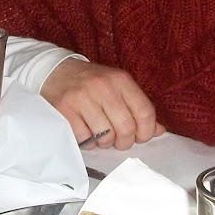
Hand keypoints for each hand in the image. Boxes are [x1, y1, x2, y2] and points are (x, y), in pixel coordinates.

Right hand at [40, 57, 160, 150]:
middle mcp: (103, 86)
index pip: (145, 112)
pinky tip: (85, 132)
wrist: (54, 71)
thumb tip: (160, 131)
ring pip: (105, 136)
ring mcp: (82, 97)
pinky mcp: (65, 109)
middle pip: (126, 128)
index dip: (146, 131)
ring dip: (104, 142)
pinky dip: (87, 142)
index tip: (140, 137)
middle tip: (118, 141)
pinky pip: (84, 138)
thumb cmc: (90, 83)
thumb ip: (138, 107)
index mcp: (120, 79)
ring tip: (99, 134)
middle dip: (124, 141)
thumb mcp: (117, 87)